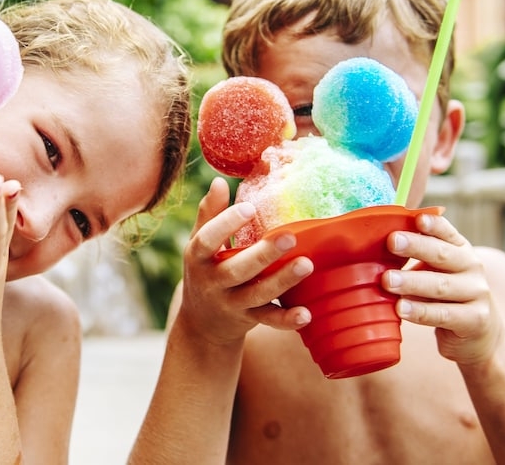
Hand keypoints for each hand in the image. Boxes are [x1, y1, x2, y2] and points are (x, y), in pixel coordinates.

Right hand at [174, 177, 312, 346]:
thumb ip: (210, 214)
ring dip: (282, 281)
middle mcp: (212, 282)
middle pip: (237, 269)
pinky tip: (307, 313)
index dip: (226, 223)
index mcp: (198, 257)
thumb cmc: (204, 270)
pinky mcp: (249, 320)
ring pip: (257, 294)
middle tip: (290, 236)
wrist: (201, 323)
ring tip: (307, 264)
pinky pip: (268, 320)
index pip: (207, 239)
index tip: (249, 207)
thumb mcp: (199, 243)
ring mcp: (231, 303)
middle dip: (263, 254)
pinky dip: (287, 320)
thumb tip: (220, 181)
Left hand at [382, 213, 502, 365]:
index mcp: (460, 249)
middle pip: (442, 255)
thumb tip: (374, 249)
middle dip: (416, 246)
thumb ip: (416, 259)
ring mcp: (476, 293)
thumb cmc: (446, 295)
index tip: (417, 218)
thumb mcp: (436, 272)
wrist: (479, 333)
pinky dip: (420, 311)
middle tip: (391, 241)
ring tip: (388, 280)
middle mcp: (472, 267)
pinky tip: (400, 308)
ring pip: (441, 285)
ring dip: (412, 282)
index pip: (447, 232)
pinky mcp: (474, 319)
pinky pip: (443, 314)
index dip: (433, 224)